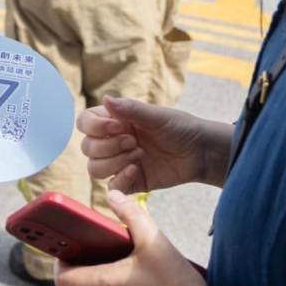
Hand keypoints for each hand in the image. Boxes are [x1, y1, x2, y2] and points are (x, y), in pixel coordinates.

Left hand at [54, 191, 207, 285]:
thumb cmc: (177, 285)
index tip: (66, 247)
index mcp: (105, 284)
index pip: (63, 278)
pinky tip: (132, 277)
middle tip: (91, 247)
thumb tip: (114, 195)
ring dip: (96, 279)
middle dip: (79, 266)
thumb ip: (131, 213)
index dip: (59, 261)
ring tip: (114, 259)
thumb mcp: (154, 240)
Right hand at [79, 96, 228, 192]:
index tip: (118, 126)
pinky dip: (120, 179)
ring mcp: (120, 162)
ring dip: (113, 162)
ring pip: (94, 168)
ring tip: (138, 155)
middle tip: (133, 142)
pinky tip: (136, 169)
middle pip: (87, 147)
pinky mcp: (131, 182)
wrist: (200, 152)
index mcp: (115, 121)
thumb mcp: (156, 116)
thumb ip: (130, 109)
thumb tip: (105, 98)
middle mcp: (113, 141)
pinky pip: (111, 186)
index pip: (85, 123)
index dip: (95, 126)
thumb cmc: (180, 128)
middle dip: (108, 146)